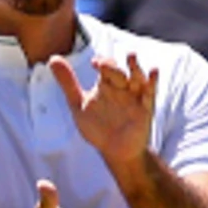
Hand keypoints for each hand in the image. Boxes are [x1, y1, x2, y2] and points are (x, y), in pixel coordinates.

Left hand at [51, 54, 157, 177]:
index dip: (101, 63)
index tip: (94, 63)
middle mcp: (121, 89)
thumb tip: (52, 58)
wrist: (115, 151)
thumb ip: (68, 82)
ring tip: (131, 56)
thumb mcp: (78, 104)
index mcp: (106, 85)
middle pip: (119, 72)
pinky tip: (154, 71)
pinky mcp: (145, 109)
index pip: (105, 68)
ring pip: (137, 78)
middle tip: (102, 64)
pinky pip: (150, 94)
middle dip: (111, 67)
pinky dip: (153, 82)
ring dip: (135, 67)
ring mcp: (134, 98)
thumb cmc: (98, 128)